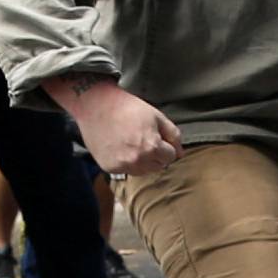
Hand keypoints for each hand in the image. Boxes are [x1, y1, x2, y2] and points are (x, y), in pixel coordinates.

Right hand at [65, 78, 183, 177]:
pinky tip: (121, 147)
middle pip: (158, 166)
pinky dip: (127, 162)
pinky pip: (126, 170)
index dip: (166, 145)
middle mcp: (137, 160)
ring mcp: (122, 165)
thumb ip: (173, 135)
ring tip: (132, 142)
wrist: (96, 105)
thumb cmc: (126, 107)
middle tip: (143, 137)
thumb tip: (180, 153)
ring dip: (142, 160)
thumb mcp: (156, 116)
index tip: (156, 135)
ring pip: (143, 171)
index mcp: (151, 147)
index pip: (171, 157)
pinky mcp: (109, 167)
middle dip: (156, 154)